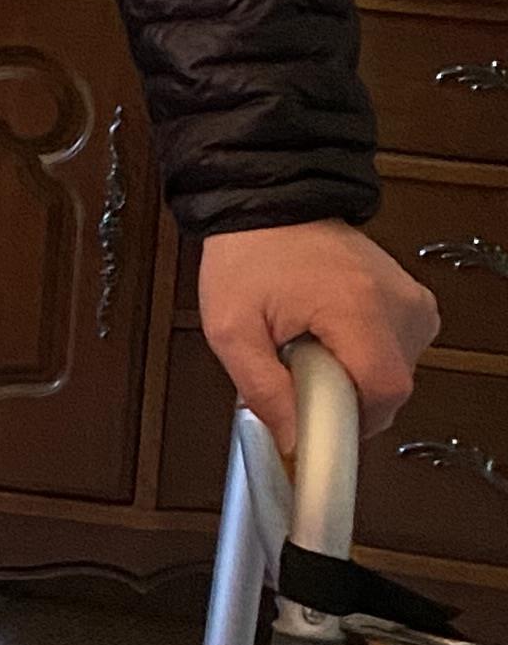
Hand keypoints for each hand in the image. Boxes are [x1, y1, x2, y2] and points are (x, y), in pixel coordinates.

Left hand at [197, 218, 437, 451]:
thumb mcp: (232, 330)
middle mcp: (397, 303)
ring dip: (350, 380)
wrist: (271, 204)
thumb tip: (292, 440)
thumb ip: (263, 390)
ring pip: (393, 377)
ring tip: (309, 349)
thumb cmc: (250, 255)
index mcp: (359, 307)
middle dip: (340, 400)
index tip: (315, 434)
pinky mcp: (412, 302)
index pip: (382, 394)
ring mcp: (410, 301)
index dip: (349, 424)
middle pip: (388, 392)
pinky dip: (362, 360)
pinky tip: (330, 340)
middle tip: (296, 375)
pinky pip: (396, 355)